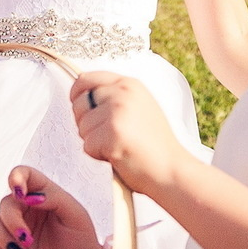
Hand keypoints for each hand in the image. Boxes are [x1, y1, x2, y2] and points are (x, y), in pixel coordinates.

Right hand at [0, 166, 105, 248]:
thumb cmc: (82, 243)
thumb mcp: (76, 216)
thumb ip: (55, 198)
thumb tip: (31, 195)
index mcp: (43, 195)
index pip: (23, 174)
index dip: (16, 178)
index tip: (20, 194)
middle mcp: (27, 210)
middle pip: (5, 203)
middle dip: (12, 221)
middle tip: (27, 239)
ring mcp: (16, 231)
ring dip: (5, 238)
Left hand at [71, 71, 188, 196]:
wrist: (171, 169)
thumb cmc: (154, 145)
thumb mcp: (140, 107)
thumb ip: (115, 97)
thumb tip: (82, 96)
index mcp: (129, 84)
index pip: (86, 79)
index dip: (76, 93)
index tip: (76, 104)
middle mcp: (122, 93)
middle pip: (79, 104)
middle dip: (85, 123)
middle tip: (107, 136)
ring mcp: (117, 112)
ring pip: (82, 127)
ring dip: (94, 142)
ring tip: (118, 146)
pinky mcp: (112, 133)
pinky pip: (87, 145)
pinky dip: (98, 155)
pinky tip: (118, 156)